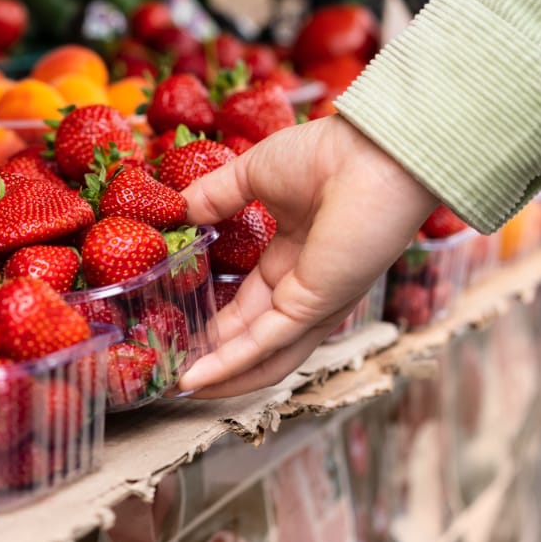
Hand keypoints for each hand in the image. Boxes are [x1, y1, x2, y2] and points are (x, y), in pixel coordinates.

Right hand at [176, 114, 436, 397]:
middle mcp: (305, 287)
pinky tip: (196, 378)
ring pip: (262, 356)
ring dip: (221, 376)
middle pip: (252, 338)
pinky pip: (266, 346)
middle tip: (171, 368)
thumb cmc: (327, 154)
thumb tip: (175, 211)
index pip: (249, 303)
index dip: (214, 321)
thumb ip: (213, 196)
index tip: (177, 328)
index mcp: (295, 256)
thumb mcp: (253, 173)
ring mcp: (312, 302)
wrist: (369, 152)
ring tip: (180, 389)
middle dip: (213, 357)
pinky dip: (230, 365)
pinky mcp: (314, 307)